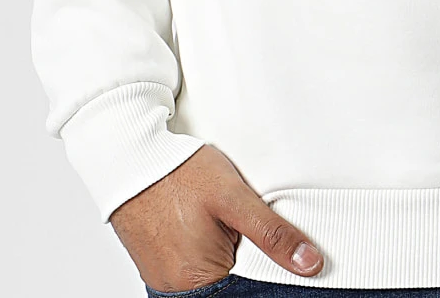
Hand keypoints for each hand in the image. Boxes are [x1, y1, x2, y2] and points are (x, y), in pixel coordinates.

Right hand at [109, 143, 323, 291]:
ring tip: (230, 226)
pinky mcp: (158, 265)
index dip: (271, 273)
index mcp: (197, 280)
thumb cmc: (177, 173)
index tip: (287, 258)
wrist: (130, 156)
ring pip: (213, 278)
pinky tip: (214, 229)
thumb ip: (272, 233)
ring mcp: (164, 279)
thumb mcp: (234, 197)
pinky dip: (210, 252)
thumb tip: (310, 264)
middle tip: (249, 230)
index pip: (249, 290)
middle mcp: (176, 289)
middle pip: (230, 287)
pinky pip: (193, 270)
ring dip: (229, 256)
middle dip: (248, 264)